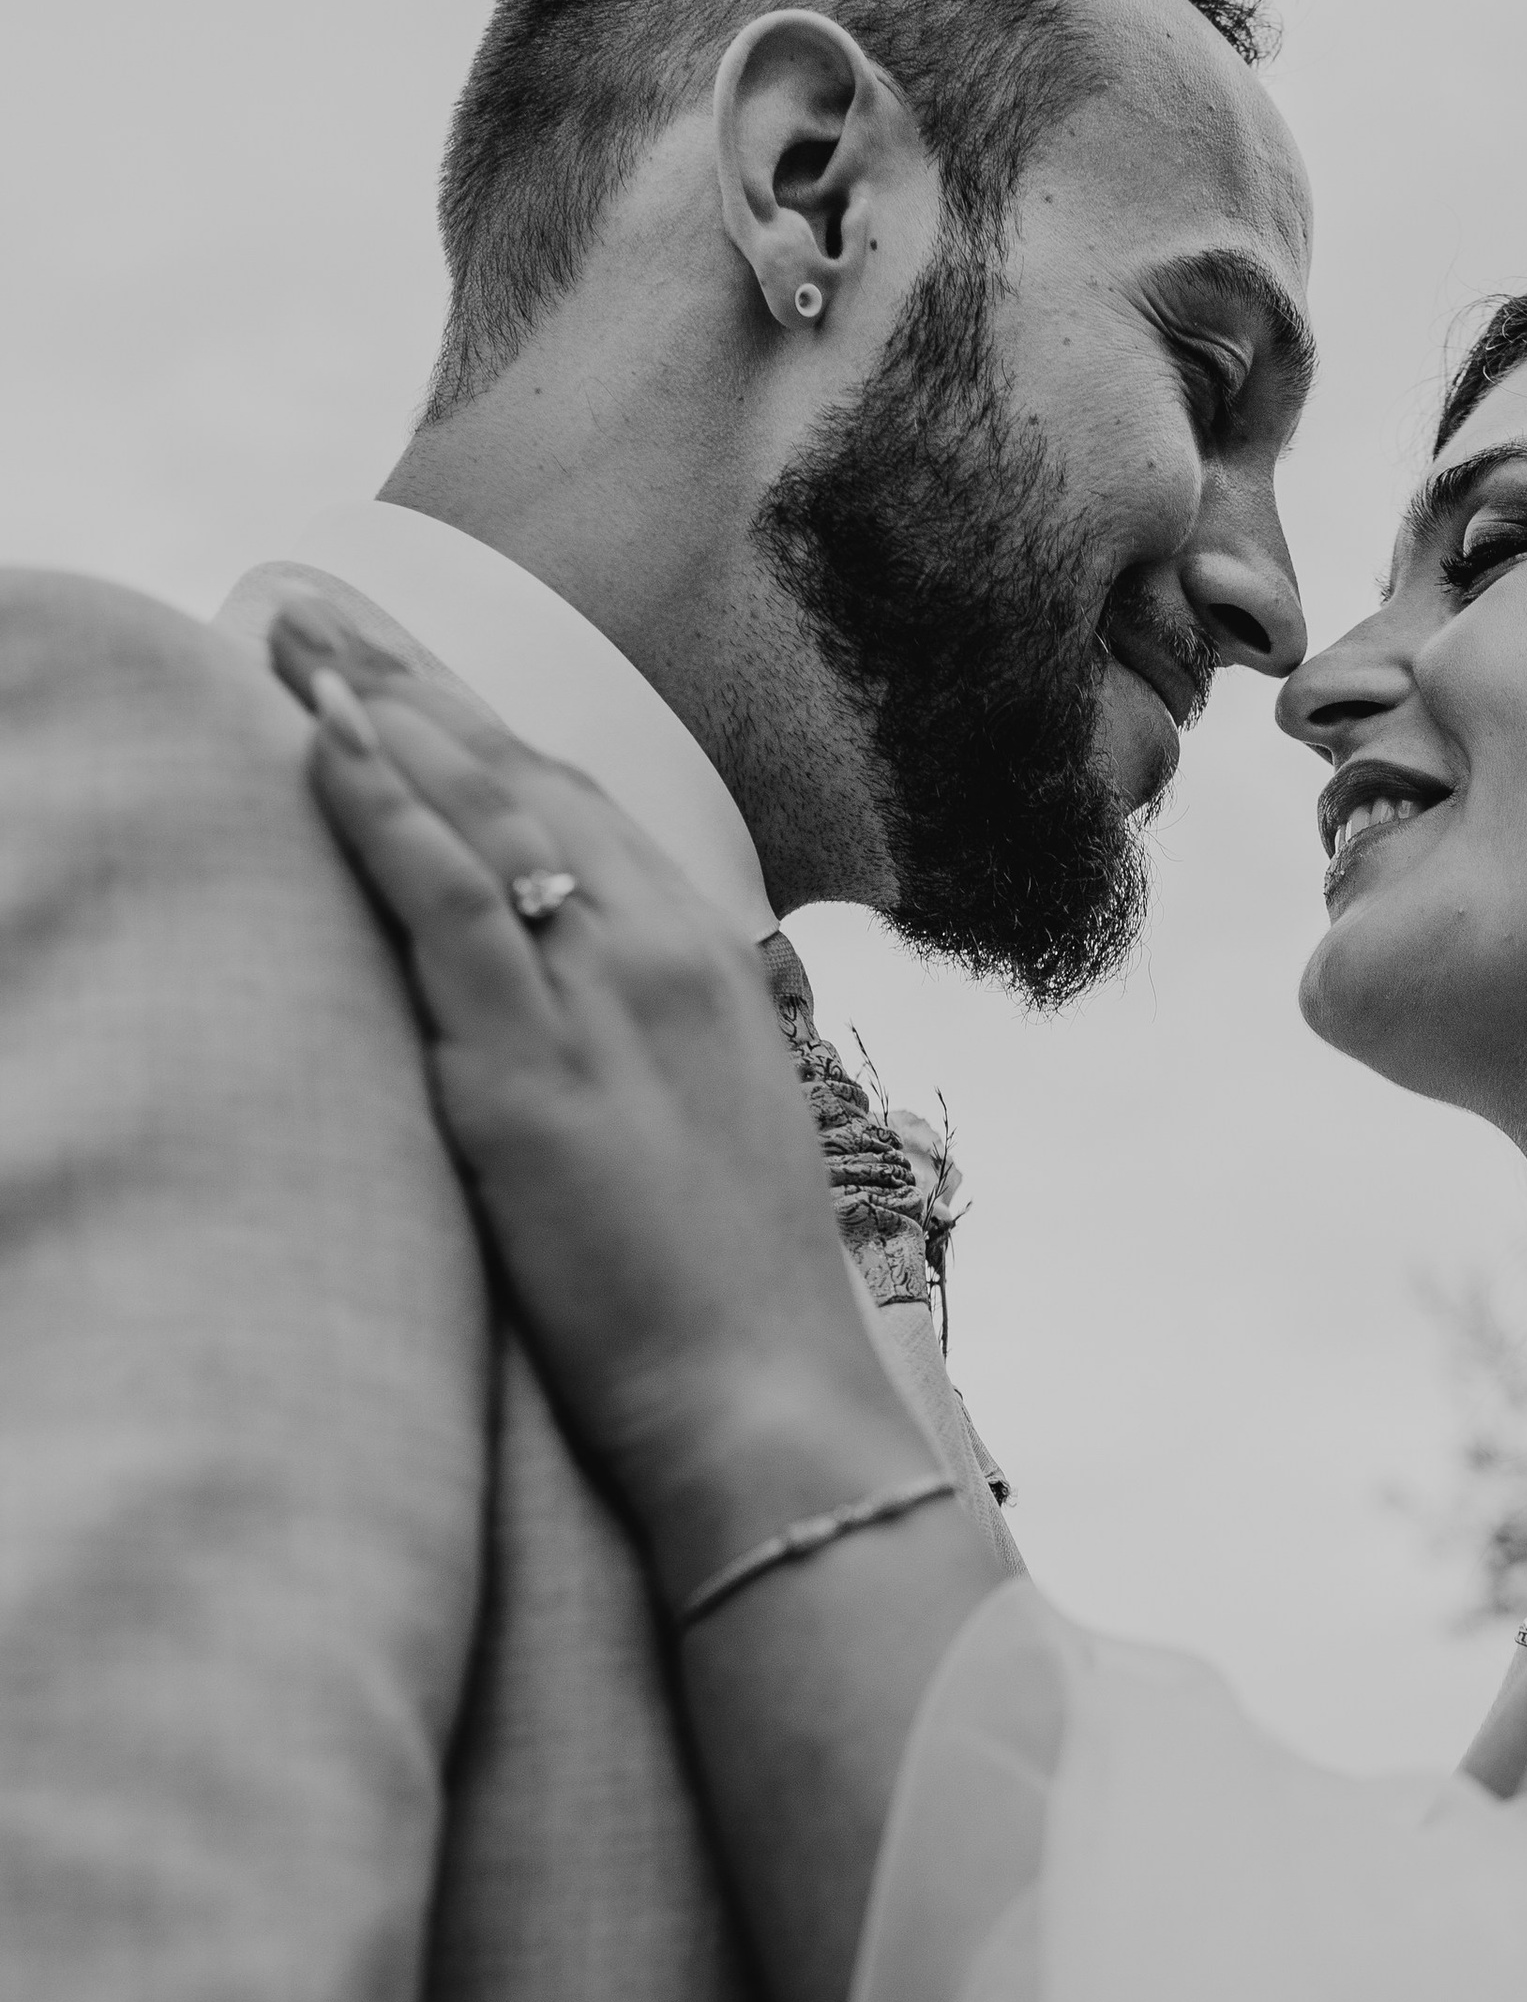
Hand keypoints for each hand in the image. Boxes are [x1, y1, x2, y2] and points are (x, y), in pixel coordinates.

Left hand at [277, 594, 920, 1595]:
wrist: (766, 1397)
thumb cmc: (734, 1299)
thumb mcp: (705, 1133)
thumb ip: (641, 1050)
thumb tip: (566, 1022)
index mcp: (712, 962)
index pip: (581, 805)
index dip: (478, 725)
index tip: (397, 667)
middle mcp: (666, 953)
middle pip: (522, 777)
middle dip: (408, 681)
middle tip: (310, 604)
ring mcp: (604, 1001)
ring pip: (481, 812)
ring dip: (376, 711)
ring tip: (287, 636)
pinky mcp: (535, 1066)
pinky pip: (450, 902)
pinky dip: (385, 813)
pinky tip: (323, 746)